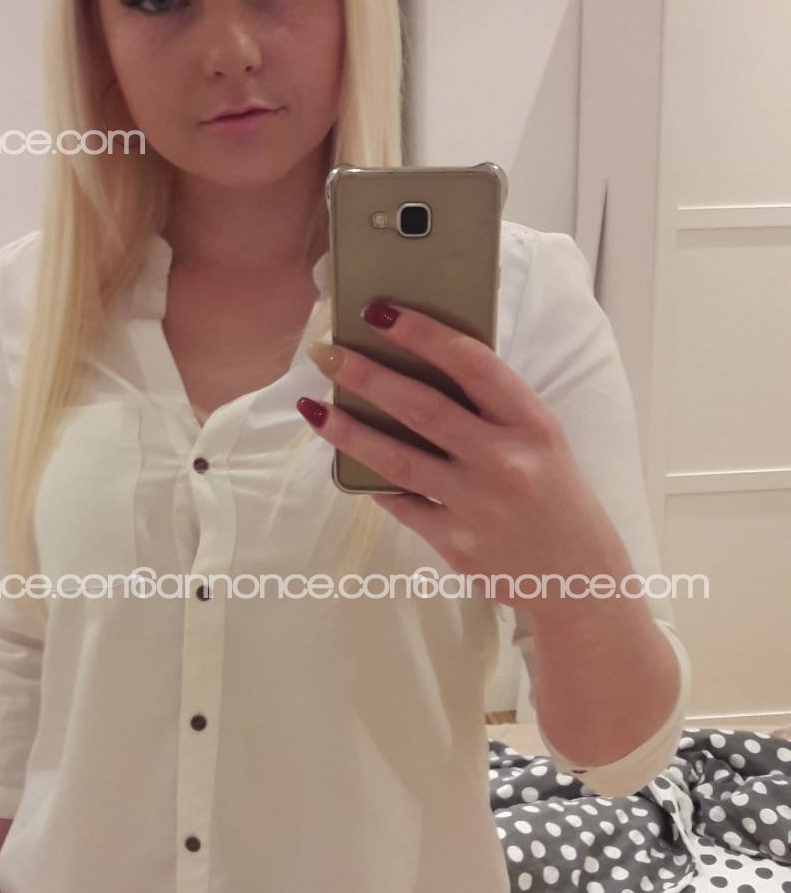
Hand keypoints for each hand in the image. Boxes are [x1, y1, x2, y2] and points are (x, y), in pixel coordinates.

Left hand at [298, 299, 621, 609]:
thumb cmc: (557, 500)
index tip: (380, 312)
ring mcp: (476, 505)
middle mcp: (504, 461)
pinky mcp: (455, 543)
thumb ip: (494, 411)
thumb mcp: (543, 442)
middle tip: (326, 353)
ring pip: (396, 458)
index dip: (422, 333)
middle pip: (421, 408)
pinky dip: (373, 481)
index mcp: (532, 425)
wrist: (577, 580)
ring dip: (349, 429)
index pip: (471, 363)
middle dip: (366, 375)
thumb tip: (423, 370)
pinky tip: (348, 461)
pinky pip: (401, 503)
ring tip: (315, 408)